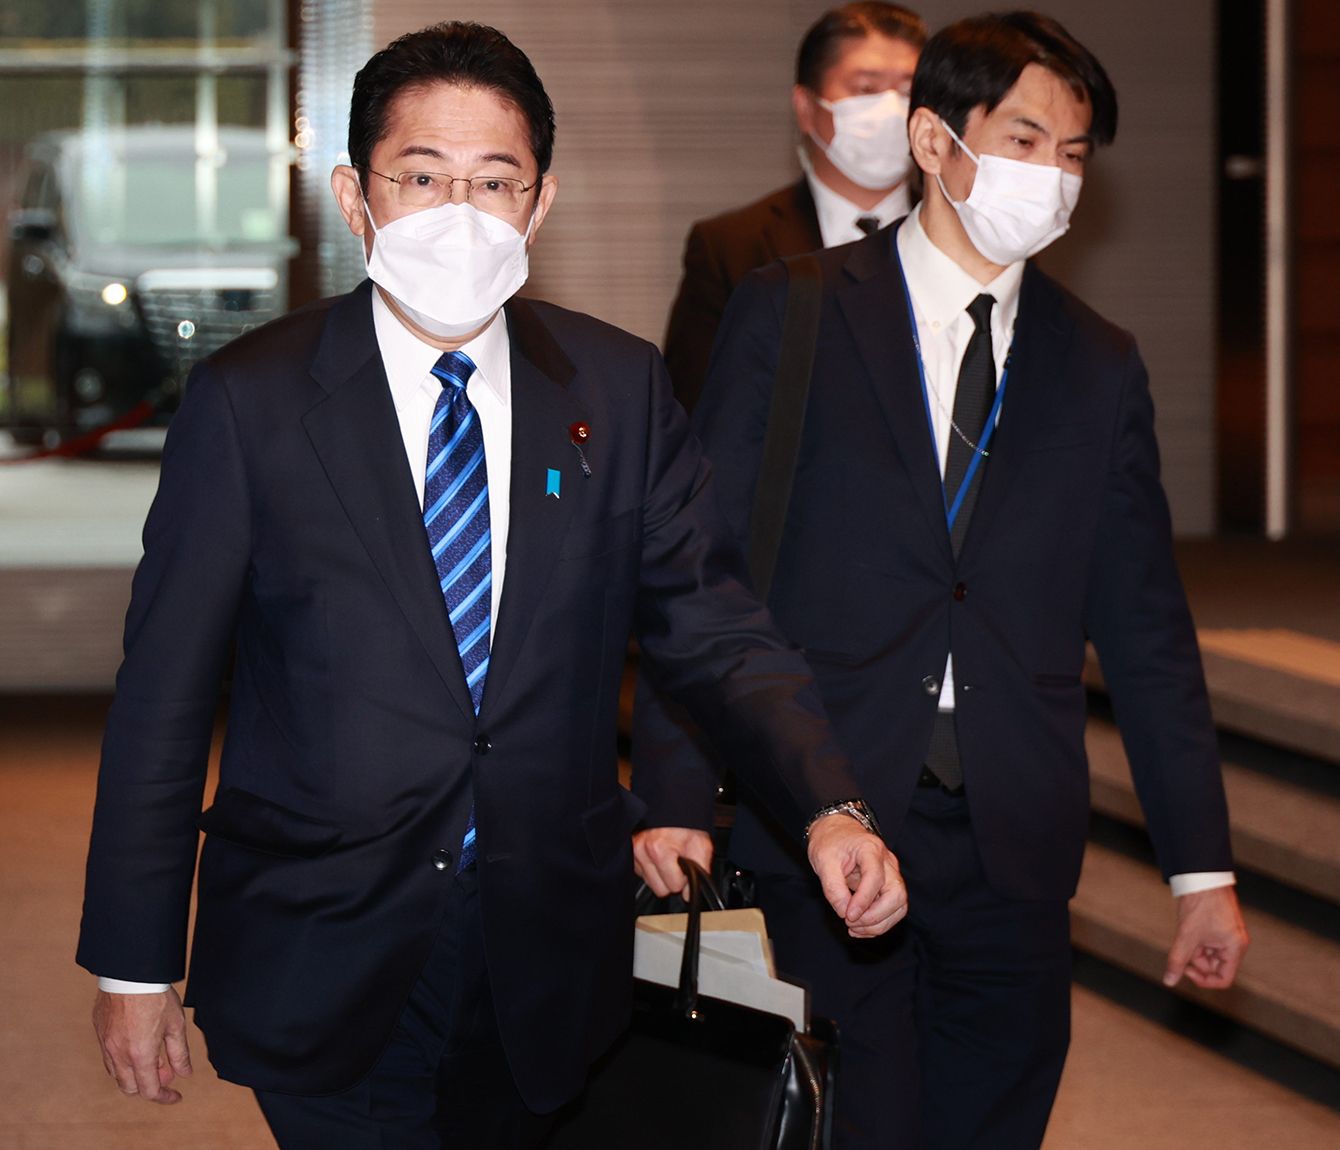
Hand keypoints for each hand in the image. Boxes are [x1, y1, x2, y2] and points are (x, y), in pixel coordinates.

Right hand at [92, 987, 192, 1103]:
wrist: (130, 973)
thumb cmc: (155, 996)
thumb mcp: (175, 1026)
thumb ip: (179, 1054)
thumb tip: (184, 1073)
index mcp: (139, 1055)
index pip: (149, 1090)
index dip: (164, 1096)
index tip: (175, 1096)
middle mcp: (118, 1054)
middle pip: (130, 1087)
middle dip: (149, 1086)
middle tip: (166, 1073)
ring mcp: (106, 1044)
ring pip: (117, 1074)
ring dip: (134, 1074)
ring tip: (154, 1058)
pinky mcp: (100, 1033)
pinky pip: (109, 1057)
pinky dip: (123, 1061)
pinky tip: (137, 1046)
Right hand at [633, 827, 713, 897]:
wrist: (674, 807)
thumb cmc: (686, 825)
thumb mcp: (702, 845)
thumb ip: (700, 872)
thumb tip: (688, 894)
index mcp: (659, 850)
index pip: (674, 887)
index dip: (684, 879)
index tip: (685, 866)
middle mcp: (642, 850)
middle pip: (660, 889)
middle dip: (671, 879)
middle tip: (677, 862)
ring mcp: (634, 851)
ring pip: (649, 883)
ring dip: (660, 873)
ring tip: (668, 856)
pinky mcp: (630, 851)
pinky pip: (642, 873)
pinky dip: (651, 867)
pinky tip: (659, 854)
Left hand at [806, 814, 907, 937]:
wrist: (836, 832)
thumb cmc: (830, 843)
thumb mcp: (823, 861)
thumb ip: (833, 888)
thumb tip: (844, 913)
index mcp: (870, 849)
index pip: (875, 877)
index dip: (863, 900)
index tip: (847, 916)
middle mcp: (887, 861)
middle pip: (897, 894)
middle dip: (876, 916)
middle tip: (851, 923)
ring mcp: (891, 874)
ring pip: (899, 905)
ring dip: (879, 923)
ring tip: (854, 929)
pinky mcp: (889, 885)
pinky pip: (893, 909)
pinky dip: (880, 923)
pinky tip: (860, 928)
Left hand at [1163, 886, 1248, 989]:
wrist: (1201, 876)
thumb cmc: (1200, 904)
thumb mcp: (1187, 936)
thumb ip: (1178, 960)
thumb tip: (1169, 981)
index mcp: (1235, 948)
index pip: (1224, 979)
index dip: (1203, 980)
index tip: (1186, 970)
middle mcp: (1235, 943)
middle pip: (1214, 966)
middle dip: (1196, 959)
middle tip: (1184, 944)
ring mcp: (1227, 935)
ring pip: (1208, 954)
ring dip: (1194, 948)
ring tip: (1187, 931)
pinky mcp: (1218, 926)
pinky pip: (1206, 942)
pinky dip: (1195, 940)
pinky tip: (1188, 927)